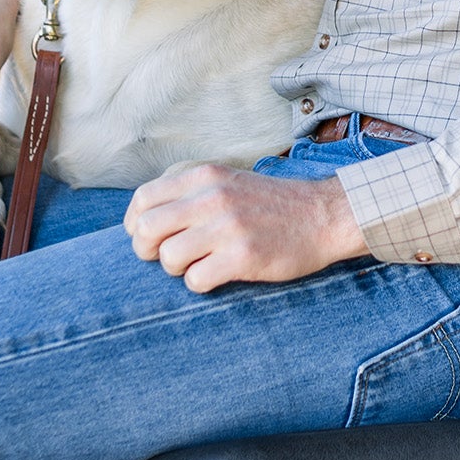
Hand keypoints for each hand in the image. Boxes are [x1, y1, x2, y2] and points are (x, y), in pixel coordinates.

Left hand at [124, 165, 369, 291]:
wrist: (323, 216)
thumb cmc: (270, 205)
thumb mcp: (228, 182)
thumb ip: (190, 192)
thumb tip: (143, 218)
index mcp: (205, 175)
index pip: (143, 199)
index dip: (136, 225)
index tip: (149, 238)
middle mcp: (213, 197)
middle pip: (146, 230)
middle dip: (148, 251)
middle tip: (170, 256)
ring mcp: (228, 227)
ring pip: (168, 258)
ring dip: (177, 269)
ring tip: (199, 264)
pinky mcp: (244, 256)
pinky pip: (196, 280)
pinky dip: (200, 284)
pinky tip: (218, 275)